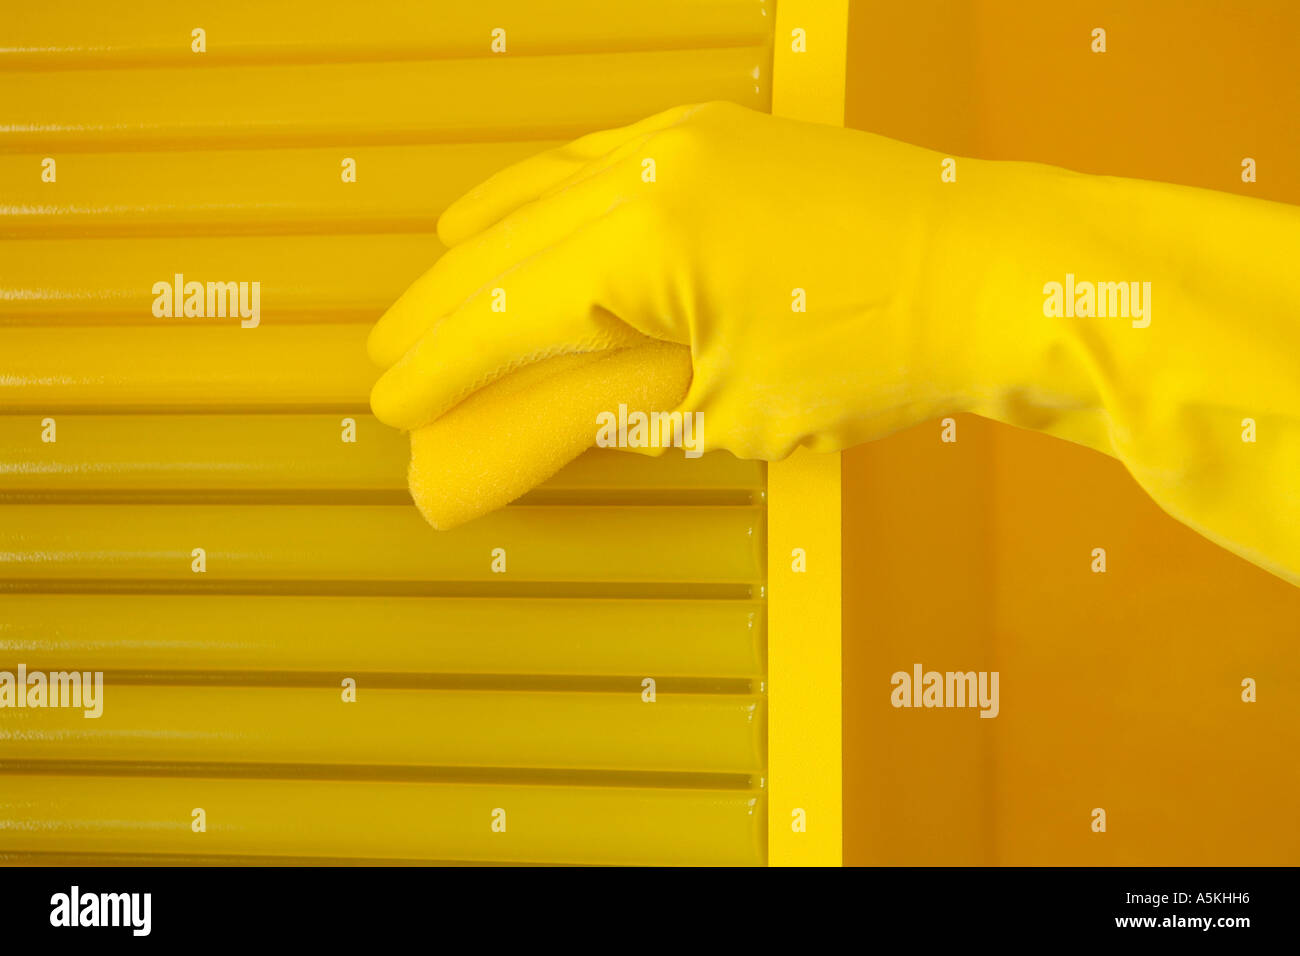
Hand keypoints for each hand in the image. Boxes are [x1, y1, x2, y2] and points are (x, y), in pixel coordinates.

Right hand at [367, 101, 961, 458]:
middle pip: (508, 246)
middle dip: (443, 308)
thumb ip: (620, 408)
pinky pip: (608, 157)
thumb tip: (548, 420)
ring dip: (487, 236)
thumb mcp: (729, 410)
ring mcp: (690, 137)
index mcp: (636, 243)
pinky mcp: (726, 133)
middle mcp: (647, 169)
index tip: (390, 401)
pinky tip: (533, 208)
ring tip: (435, 270)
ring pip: (550, 186)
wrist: (993, 274)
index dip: (441, 366)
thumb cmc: (873, 355)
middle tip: (386, 352)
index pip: (504, 314)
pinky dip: (555, 190)